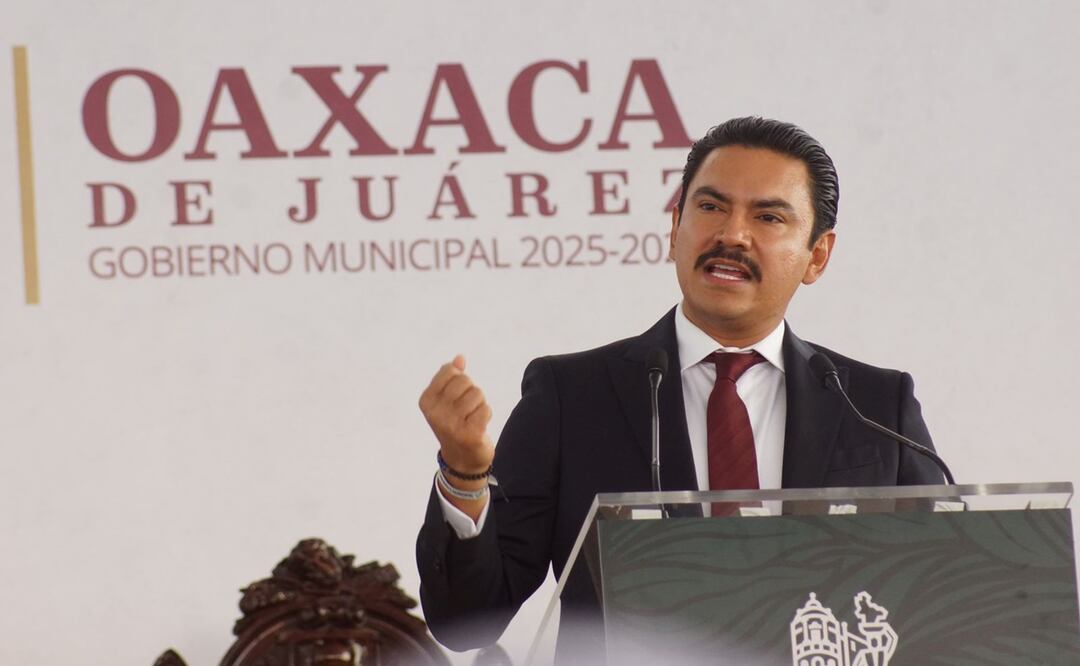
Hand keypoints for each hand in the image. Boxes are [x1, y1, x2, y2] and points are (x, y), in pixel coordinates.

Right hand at [419, 355, 494, 475]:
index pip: (449, 370)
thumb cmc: (455, 424)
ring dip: (480, 404)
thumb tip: (460, 358)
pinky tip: (479, 425)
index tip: (456, 397)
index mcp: (426, 400)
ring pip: (478, 394)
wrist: (461, 460)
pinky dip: (486, 414)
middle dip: (471, 391)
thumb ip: (452, 378)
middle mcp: (435, 413)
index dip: (460, 380)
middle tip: (467, 409)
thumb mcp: (446, 400)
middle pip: (465, 381)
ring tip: (472, 418)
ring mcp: (451, 424)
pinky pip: (486, 409)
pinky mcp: (469, 434)